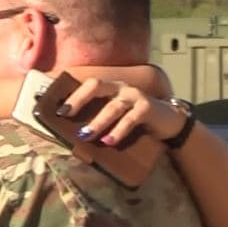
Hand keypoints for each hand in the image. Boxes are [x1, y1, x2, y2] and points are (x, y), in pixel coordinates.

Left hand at [59, 78, 187, 147]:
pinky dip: (119, 131)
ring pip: (113, 106)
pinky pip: (131, 119)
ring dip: (98, 122)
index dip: (72, 95)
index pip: (88, 85)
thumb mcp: (117, 116)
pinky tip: (109, 142)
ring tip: (85, 136)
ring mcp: (135, 96)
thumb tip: (75, 134)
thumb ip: (100, 118)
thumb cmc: (137, 121)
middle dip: (79, 99)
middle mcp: (121, 88)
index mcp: (110, 88)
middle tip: (65, 115)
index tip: (57, 110)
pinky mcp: (147, 108)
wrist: (169, 122)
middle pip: (96, 86)